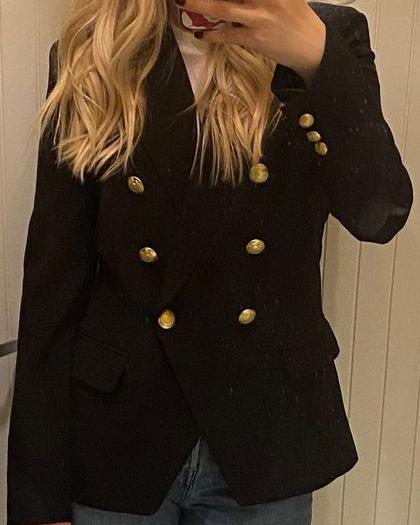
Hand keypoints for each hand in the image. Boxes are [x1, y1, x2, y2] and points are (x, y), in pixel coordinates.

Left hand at [175, 0, 325, 85]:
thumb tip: (227, 0)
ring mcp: (261, 17)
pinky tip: (200, 33)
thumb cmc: (293, 13)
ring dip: (201, 4)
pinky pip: (228, 35)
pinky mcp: (256, 38)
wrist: (310, 45)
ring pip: (225, 8)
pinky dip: (212, 34)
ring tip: (183, 1)